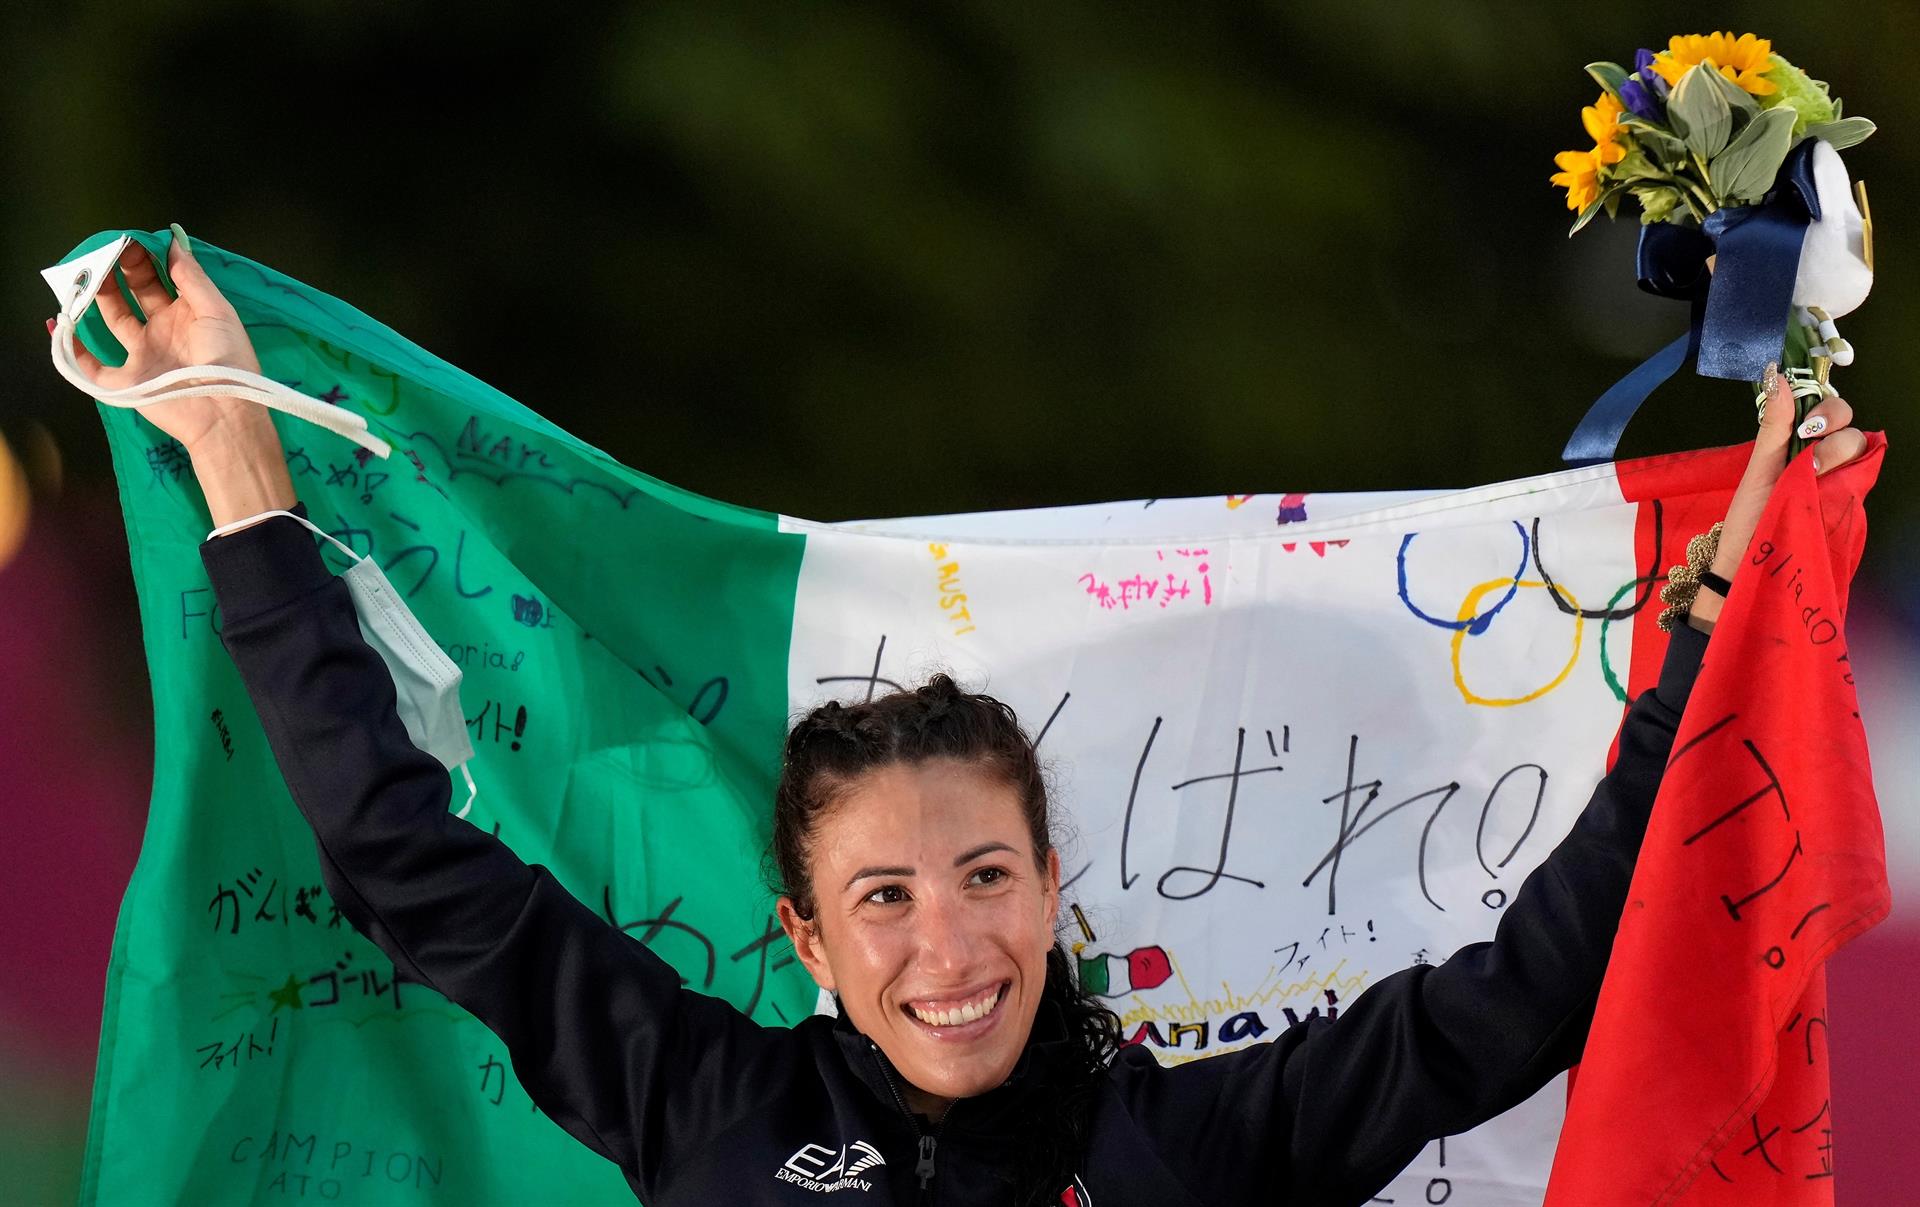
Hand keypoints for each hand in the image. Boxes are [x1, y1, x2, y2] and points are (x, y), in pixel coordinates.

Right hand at [56, 230, 294, 527]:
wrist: (223, 412)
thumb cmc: (227, 359)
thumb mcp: (218, 312)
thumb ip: (193, 278)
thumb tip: (173, 244)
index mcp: (187, 315)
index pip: (159, 280)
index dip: (143, 260)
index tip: (127, 241)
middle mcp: (163, 332)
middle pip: (134, 295)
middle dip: (118, 272)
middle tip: (103, 251)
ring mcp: (144, 356)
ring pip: (113, 320)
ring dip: (97, 297)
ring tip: (84, 274)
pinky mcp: (127, 382)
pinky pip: (91, 367)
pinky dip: (72, 348)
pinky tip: (58, 324)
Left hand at [1688, 367, 1866, 629]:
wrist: (1750, 563)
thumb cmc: (1750, 516)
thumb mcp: (1758, 467)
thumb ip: (1772, 424)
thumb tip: (1776, 374)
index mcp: (1797, 444)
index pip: (1825, 406)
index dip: (1821, 403)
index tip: (1802, 413)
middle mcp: (1823, 456)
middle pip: (1848, 420)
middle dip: (1832, 419)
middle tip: (1808, 438)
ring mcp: (1838, 477)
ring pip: (1859, 444)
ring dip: (1837, 449)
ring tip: (1810, 471)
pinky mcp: (1847, 500)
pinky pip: (1865, 474)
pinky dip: (1850, 472)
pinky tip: (1827, 481)